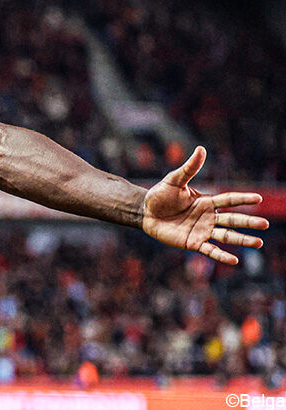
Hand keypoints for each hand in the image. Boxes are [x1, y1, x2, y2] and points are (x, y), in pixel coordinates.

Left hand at [142, 146, 268, 264]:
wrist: (145, 212)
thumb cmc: (160, 195)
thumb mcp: (174, 180)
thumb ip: (189, 168)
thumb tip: (201, 149)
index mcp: (207, 201)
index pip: (229, 199)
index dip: (243, 199)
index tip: (258, 198)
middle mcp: (208, 217)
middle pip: (232, 220)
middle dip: (248, 222)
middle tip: (264, 225)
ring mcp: (202, 231)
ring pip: (226, 236)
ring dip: (242, 239)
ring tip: (258, 242)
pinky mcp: (193, 243)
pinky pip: (210, 250)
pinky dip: (222, 256)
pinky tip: (235, 260)